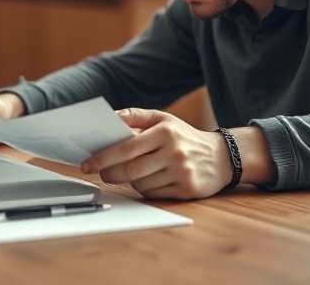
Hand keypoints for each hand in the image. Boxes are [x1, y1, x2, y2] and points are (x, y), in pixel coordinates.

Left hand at [80, 108, 231, 199]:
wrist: (222, 157)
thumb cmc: (184, 136)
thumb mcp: (163, 118)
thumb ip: (136, 115)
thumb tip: (110, 117)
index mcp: (164, 132)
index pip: (126, 147)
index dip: (102, 157)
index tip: (87, 163)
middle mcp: (174, 152)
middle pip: (130, 169)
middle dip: (109, 173)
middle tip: (100, 173)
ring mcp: (181, 172)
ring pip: (140, 184)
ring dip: (129, 181)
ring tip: (131, 172)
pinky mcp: (186, 190)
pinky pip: (153, 193)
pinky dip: (145, 188)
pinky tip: (149, 179)